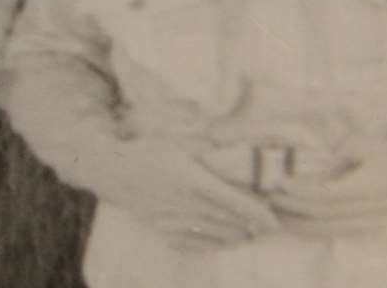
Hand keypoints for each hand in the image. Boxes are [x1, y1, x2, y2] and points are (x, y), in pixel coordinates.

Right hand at [75, 136, 279, 248]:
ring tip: (249, 234)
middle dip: (250, 226)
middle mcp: (183, 202)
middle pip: (227, 221)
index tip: (273, 220)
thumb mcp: (177, 140)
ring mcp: (171, 219)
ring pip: (212, 235)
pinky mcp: (161, 229)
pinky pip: (192, 244)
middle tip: (267, 227)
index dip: (256, 213)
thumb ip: (205, 145)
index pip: (231, 200)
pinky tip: (223, 242)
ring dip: (235, 237)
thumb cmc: (147, 150)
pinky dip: (212, 246)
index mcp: (191, 178)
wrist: (113, 171)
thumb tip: (234, 146)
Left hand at [269, 142, 386, 234]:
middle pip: (322, 216)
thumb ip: (338, 154)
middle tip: (266, 196)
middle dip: (291, 208)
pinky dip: (308, 230)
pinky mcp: (363, 229)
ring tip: (273, 211)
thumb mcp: (367, 146)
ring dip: (296, 223)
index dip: (301, 191)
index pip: (327, 196)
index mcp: (368, 188)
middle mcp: (367, 211)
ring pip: (325, 230)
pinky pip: (332, 233)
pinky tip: (291, 222)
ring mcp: (366, 224)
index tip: (280, 181)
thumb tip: (308, 161)